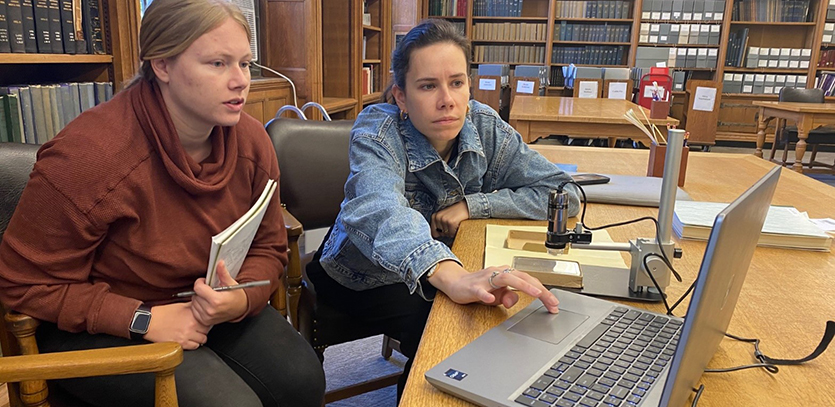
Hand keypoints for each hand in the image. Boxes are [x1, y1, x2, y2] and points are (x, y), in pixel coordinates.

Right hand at [144, 302, 210, 349]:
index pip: (208, 320)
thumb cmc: (162, 313)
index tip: (204, 322)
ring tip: (193, 335)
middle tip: (198, 329)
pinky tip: (188, 340)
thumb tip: (202, 305)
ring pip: (202, 340)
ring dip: (199, 338)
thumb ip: (193, 306)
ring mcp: (186, 335)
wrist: (149, 322)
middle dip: (203, 330)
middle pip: (206, 331)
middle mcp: (191, 325)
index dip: (206, 321)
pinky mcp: (181, 344)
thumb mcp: (180, 305)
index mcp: (192, 315)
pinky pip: (194, 347)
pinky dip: (193, 344)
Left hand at [190, 261, 248, 325]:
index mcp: (216, 300)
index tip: (206, 282)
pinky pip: (194, 311)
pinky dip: (198, 306)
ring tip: (209, 298)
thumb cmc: (236, 296)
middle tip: (210, 291)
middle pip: (195, 295)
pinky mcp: (205, 321)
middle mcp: (210, 310)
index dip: (201, 282)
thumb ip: (222, 273)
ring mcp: (207, 317)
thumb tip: (219, 263)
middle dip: (201, 291)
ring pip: (194, 303)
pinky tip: (207, 304)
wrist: (241, 309)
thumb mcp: (231, 283)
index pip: (198, 288)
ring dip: (199, 299)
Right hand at [427, 261, 559, 312]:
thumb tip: (515, 300)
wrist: (456, 283)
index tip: (554, 303)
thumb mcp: (497, 295)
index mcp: (506, 274)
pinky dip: (486, 295)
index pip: (529, 281)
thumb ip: (508, 297)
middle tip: (551, 301)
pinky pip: (480, 291)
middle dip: (538, 289)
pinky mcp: (473, 287)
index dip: (543, 291)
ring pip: (505, 279)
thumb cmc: (479, 286)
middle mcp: (498, 273)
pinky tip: (491, 300)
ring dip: (522, 285)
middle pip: (521, 277)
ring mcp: (485, 279)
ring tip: (534, 293)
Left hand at [431, 200, 469, 238]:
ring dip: (452, 232)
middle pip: (442, 234)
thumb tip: (436, 236)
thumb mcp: (444, 217)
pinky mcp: (451, 222)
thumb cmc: (455, 213)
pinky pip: (452, 233)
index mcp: (434, 217)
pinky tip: (458, 224)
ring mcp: (444, 220)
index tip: (447, 228)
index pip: (434, 233)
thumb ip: (439, 225)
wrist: (465, 207)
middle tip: (452, 224)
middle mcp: (437, 218)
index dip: (441, 233)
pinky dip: (456, 231)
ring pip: (447, 234)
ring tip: (455, 224)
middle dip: (448, 232)